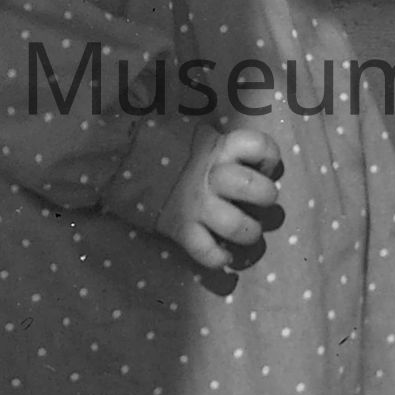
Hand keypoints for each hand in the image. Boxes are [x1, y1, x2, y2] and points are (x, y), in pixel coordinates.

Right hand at [155, 123, 283, 271]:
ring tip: (247, 231)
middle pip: (253, 187)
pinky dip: (218, 258)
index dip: (269, 156)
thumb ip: (224, 144)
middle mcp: (212, 177)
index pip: (258, 146)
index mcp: (218, 149)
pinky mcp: (181, 228)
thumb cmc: (171, 149)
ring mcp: (197, 205)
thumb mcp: (199, 136)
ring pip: (236, 225)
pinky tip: (224, 255)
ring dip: (249, 232)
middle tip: (259, 201)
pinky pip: (206, 251)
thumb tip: (251, 155)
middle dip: (265, 196)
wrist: (125, 162)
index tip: (263, 165)